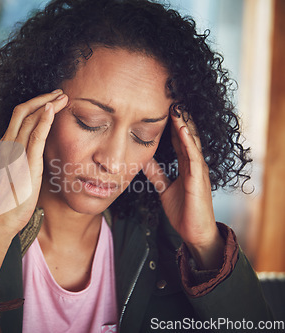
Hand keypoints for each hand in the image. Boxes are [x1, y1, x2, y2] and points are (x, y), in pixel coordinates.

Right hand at [0, 90, 68, 236]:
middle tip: (60, 92)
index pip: (18, 117)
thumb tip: (32, 155)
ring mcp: (14, 154)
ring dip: (48, 104)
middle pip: (23, 111)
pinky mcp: (25, 165)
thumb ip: (19, 161)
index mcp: (4, 147)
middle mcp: (6, 145)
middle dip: (43, 98)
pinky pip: (34, 137)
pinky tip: (53, 110)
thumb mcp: (12, 175)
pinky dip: (44, 120)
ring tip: (63, 97)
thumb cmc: (5, 202)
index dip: (35, 105)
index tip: (51, 100)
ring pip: (29, 119)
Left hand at [143, 107, 223, 268]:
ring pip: (191, 141)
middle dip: (179, 117)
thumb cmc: (182, 210)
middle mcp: (193, 163)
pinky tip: (182, 130)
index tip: (161, 106)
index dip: (170, 122)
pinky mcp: (198, 179)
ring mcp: (198, 169)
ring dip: (184, 123)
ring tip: (177, 106)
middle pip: (186, 134)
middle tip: (170, 97)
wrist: (194, 232)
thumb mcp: (164, 188)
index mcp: (186, 164)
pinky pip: (193, 157)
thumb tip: (142, 160)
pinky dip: (188, 142)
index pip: (177, 138)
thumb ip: (156, 174)